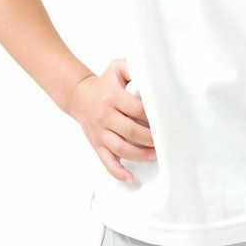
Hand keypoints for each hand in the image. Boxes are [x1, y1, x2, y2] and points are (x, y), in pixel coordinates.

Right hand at [65, 58, 154, 182]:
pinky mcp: (97, 145)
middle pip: (132, 132)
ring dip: (141, 155)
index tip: (166, 120)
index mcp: (113, 97)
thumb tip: (151, 74)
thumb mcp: (117, 68)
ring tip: (156, 155)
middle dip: (151, 138)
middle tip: (166, 140)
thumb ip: (134, 66)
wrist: (79, 96)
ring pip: (122, 148)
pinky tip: (131, 178)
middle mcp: (105, 116)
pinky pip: (107, 162)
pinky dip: (119, 172)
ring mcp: (100, 133)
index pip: (138, 110)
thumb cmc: (105, 83)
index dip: (153, 117)